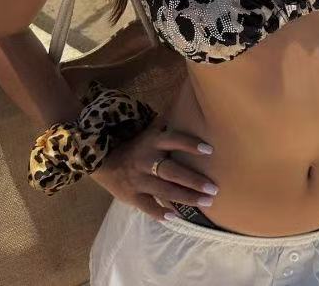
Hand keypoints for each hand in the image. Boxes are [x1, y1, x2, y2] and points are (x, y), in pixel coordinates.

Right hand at [89, 117, 218, 221]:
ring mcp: (139, 180)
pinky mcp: (132, 196)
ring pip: (165, 190)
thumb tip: (186, 100)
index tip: (209, 149)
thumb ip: (166, 122)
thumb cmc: (135, 146)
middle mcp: (146, 160)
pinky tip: (176, 218)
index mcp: (152, 142)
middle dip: (193, 180)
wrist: (104, 161)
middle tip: (214, 188)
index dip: (190, 144)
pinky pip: (147, 206)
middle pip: (172, 171)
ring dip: (187, 198)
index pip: (173, 140)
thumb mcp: (148, 131)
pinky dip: (160, 212)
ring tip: (207, 202)